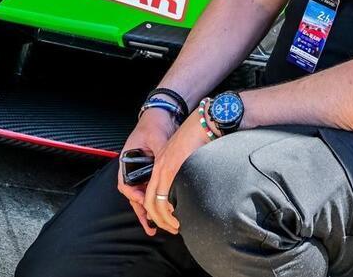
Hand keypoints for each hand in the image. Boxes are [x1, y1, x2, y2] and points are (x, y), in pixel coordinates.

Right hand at [117, 109, 177, 236]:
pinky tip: (160, 210)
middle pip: (132, 193)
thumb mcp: (158, 139)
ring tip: (154, 226)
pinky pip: (148, 188)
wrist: (161, 113)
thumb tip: (169, 170)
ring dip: (146, 209)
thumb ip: (162, 155)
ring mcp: (139, 169)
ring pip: (140, 193)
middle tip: (151, 225)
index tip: (144, 202)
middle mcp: (131, 166)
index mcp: (127, 158)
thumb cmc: (155, 123)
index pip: (125, 183)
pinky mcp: (149, 170)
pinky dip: (153, 200)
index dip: (134, 195)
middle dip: (141, 210)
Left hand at [143, 110, 211, 234]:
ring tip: (175, 227)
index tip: (166, 222)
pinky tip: (178, 215)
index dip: (156, 212)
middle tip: (169, 229)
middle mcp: (159, 168)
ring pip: (156, 201)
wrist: (202, 123)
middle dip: (158, 220)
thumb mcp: (186, 159)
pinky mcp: (170, 167)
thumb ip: (183, 174)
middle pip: (150, 202)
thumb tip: (189, 192)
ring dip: (164, 218)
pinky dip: (170, 209)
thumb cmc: (199, 140)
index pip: (152, 195)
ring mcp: (164, 168)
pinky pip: (165, 194)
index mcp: (162, 166)